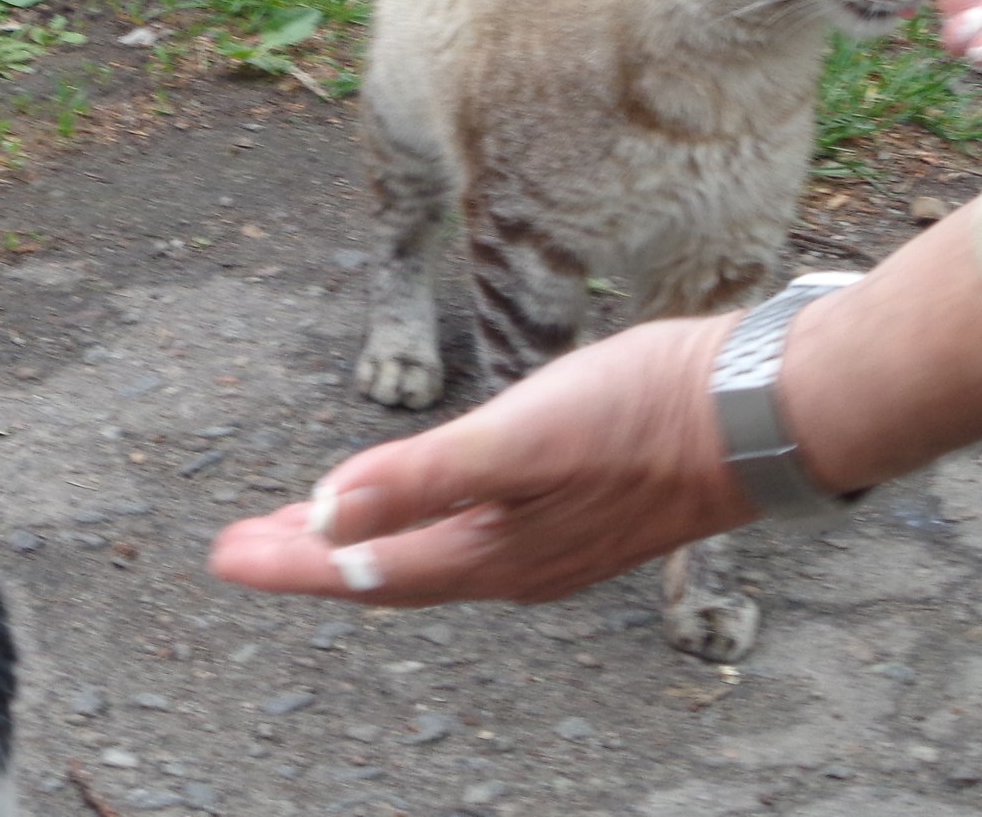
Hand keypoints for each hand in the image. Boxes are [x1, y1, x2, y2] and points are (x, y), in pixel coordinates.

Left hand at [207, 314, 751, 604]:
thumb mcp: (521, 437)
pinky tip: (426, 496)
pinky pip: (475, 534)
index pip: (364, 572)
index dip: (289, 562)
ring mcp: (554, 542)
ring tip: (315, 523)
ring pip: (432, 556)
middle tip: (245, 542)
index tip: (221, 555)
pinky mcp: (583, 509)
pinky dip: (423, 520)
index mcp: (493, 554)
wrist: (761, 410)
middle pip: (390, 572)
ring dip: (366, 542)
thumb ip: (421, 479)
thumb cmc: (645, 415)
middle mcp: (518, 565)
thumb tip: (326, 523)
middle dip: (315, 556)